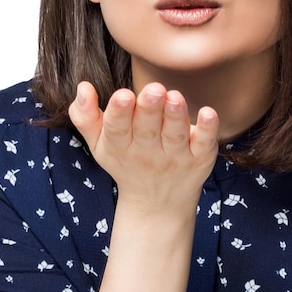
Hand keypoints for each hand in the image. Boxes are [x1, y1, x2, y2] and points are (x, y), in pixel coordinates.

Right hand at [68, 81, 218, 217]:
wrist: (157, 204)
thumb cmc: (126, 161)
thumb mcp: (99, 143)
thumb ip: (85, 115)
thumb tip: (83, 87)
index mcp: (120, 146)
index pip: (117, 129)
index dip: (119, 112)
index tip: (123, 95)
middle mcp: (148, 153)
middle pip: (148, 129)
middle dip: (150, 109)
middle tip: (155, 89)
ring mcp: (176, 156)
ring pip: (175, 134)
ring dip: (176, 116)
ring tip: (175, 97)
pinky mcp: (200, 157)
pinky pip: (204, 143)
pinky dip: (208, 129)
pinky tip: (209, 113)